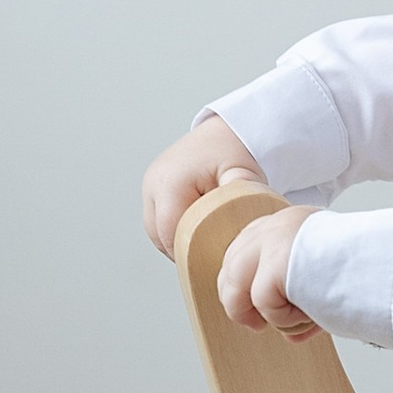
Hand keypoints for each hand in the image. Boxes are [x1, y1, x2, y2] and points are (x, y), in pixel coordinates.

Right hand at [142, 115, 264, 257]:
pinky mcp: (152, 186)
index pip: (170, 233)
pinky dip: (172, 229)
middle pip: (159, 234)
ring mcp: (150, 183)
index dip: (187, 252)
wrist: (225, 129)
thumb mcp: (242, 174)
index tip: (208, 263)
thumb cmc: (234, 149)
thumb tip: (238, 226)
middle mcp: (154, 182)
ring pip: (155, 229)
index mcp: (171, 182)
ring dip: (174, 240)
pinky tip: (193, 234)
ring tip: (201, 248)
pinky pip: (157, 218)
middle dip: (181, 250)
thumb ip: (239, 199)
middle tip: (207, 261)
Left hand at [217, 204, 321, 342]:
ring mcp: (274, 240)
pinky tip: (312, 315)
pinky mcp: (277, 263)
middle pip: (230, 267)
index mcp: (291, 222)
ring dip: (264, 314)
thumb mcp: (321, 274)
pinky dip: (285, 320)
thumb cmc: (369, 276)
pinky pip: (263, 304)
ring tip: (295, 321)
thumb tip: (278, 323)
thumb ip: (294, 288)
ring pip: (236, 286)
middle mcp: (278, 224)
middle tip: (258, 327)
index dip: (245, 288)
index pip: (243, 252)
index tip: (259, 314)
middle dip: (240, 304)